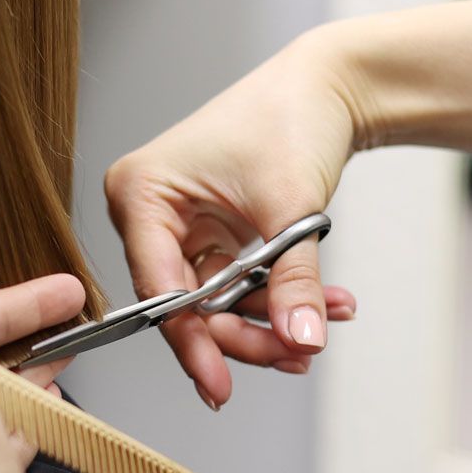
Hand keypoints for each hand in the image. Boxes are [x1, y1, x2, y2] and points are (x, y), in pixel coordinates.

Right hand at [104, 30, 360, 408]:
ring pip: (215, 302)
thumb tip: (300, 339)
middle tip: (297, 353)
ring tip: (328, 319)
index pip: (159, 290)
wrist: (330, 84)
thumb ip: (293, 280)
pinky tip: (323, 305)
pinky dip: (277, 296)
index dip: (193, 343)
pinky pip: (235, 284)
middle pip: (187, 305)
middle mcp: (148, 212)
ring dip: (271, 317)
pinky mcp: (208, 233)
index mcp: (141, 193)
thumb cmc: (292, 116)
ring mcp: (177, 225)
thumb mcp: (291, 207)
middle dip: (246, 332)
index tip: (220, 387)